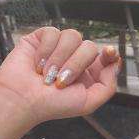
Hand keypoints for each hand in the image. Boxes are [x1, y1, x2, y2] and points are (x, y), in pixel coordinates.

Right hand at [0, 26, 121, 124]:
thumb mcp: (88, 103)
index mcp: (89, 73)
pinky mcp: (42, 39)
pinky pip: (53, 33)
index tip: (108, 53)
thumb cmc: (52, 105)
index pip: (105, 56)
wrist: (23, 101)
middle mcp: (75, 58)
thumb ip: (107, 86)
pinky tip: (38, 65)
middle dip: (76, 64)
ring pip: (72, 36)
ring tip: (47, 75)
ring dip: (59, 58)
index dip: (109, 52)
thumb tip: (115, 64)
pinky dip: (45, 50)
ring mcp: (59, 47)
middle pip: (89, 46)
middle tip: (61, 81)